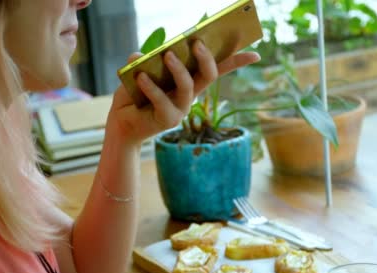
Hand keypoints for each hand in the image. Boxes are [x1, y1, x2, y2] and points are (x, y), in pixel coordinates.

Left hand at [106, 40, 260, 146]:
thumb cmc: (133, 97)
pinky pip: (162, 101)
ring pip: (188, 86)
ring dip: (179, 68)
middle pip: (209, 75)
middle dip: (206, 58)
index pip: (216, 70)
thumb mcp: (138, 73)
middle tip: (196, 43)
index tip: (255, 55)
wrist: (121, 126)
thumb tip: (140, 56)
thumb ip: (142, 62)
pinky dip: (151, 87)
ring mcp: (181, 109)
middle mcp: (189, 96)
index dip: (236, 62)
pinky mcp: (167, 120)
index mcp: (188, 82)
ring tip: (167, 55)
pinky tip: (141, 77)